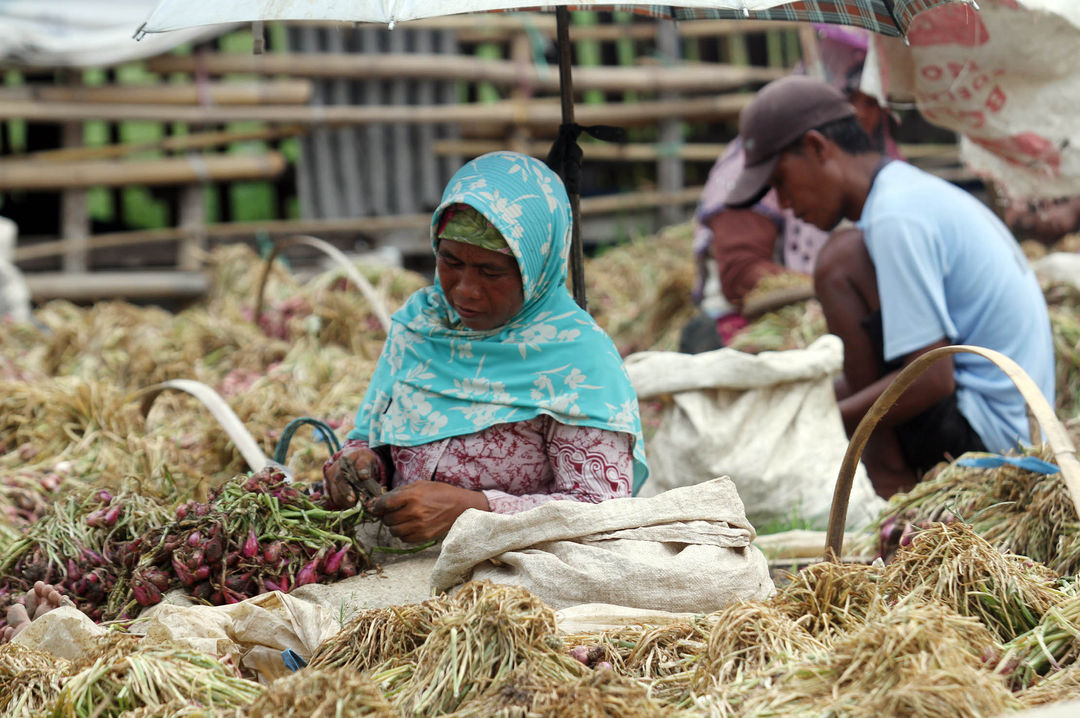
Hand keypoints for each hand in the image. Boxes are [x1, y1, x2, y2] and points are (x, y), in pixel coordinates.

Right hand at [325, 445, 383, 508]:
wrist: (356, 459)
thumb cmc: (362, 459)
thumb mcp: (366, 458)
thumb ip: (364, 466)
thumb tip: (363, 476)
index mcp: (340, 463)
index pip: (340, 478)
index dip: (346, 489)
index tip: (353, 498)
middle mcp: (332, 472)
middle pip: (336, 489)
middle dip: (346, 499)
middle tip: (357, 504)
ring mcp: (330, 481)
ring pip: (335, 496)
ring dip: (346, 502)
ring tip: (358, 503)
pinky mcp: (332, 488)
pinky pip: (337, 499)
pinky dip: (345, 503)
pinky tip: (354, 503)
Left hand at [369, 481, 488, 542]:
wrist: (461, 506)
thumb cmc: (440, 492)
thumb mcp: (421, 485)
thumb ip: (400, 492)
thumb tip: (380, 500)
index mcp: (413, 496)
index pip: (385, 503)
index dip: (376, 506)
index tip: (375, 506)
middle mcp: (414, 511)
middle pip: (388, 519)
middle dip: (386, 516)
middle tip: (391, 512)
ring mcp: (419, 526)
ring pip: (394, 531)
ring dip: (394, 526)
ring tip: (401, 520)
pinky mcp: (424, 536)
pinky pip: (404, 539)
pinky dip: (403, 534)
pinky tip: (409, 526)